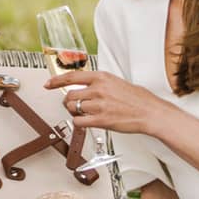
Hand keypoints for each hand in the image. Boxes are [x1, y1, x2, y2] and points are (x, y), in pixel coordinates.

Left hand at [44, 68, 164, 136]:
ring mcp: (99, 105)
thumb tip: (85, 87)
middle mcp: (98, 89)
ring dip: (74, 112)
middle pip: (70, 95)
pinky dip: (78, 122)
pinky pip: (79, 121)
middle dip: (68, 101)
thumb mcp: (116, 82)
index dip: (57, 80)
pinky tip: (85, 121)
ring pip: (72, 108)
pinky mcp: (101, 120)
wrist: (150, 112)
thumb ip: (99, 83)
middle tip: (74, 105)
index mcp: (102, 77)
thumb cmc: (137, 98)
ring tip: (83, 113)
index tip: (48, 84)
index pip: (72, 76)